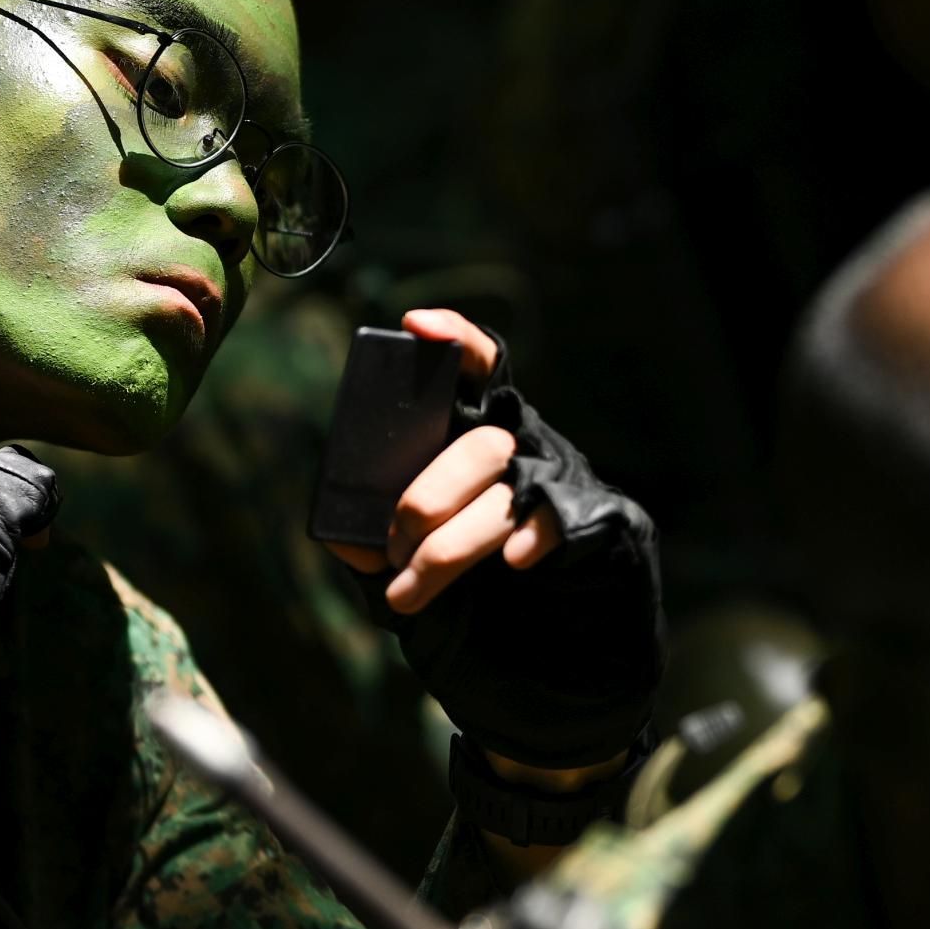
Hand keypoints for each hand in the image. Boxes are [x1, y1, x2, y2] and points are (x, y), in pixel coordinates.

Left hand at [325, 309, 564, 617]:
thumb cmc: (453, 551)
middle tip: (392, 546)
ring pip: (504, 494)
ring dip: (450, 546)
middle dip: (427, 501)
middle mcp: (515, 439)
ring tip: (407, 590)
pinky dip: (531, 536)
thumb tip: (351, 541)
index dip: (455, 335)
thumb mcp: (405, 537)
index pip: (476, 364)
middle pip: (479, 447)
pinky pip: (556, 519)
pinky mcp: (578, 517)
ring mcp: (550, 476)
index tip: (416, 326)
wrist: (529, 601)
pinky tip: (513, 559)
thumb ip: (371, 530)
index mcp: (471, 426)